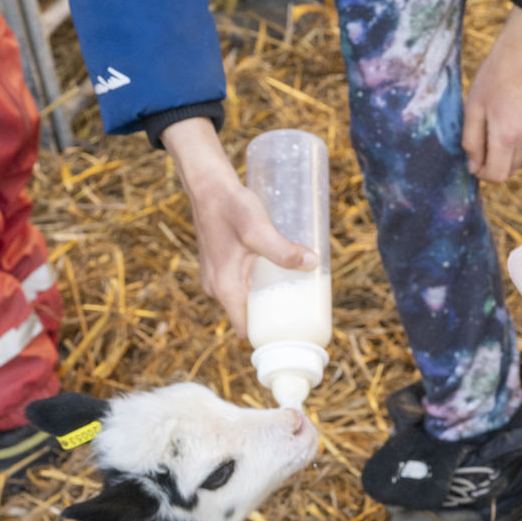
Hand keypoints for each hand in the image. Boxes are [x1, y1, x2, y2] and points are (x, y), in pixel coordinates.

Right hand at [161, 118, 316, 336]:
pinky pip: (240, 285)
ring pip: (245, 299)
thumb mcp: (259, 230)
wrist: (208, 186)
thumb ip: (283, 250)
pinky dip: (256, 284)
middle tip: (301, 304)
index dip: (269, 333)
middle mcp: (216, 289)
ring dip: (265, 297)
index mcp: (224, 289)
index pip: (247, 329)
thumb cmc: (230, 207)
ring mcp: (215, 278)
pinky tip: (274, 272)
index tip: (292, 329)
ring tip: (292, 288)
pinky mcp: (218, 266)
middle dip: (273, 313)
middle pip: (248, 315)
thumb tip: (313, 263)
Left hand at [462, 6, 521, 182]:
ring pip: (519, 156)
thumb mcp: (473, 109)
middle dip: (493, 164)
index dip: (482, 173)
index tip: (474, 161)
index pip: (497, 176)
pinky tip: (509, 114)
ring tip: (495, 122)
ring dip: (505, 150)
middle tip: (481, 141)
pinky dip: (516, 138)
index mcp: (507, 137)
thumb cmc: (495, 76)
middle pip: (509, 170)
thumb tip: (474, 167)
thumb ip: (472, 142)